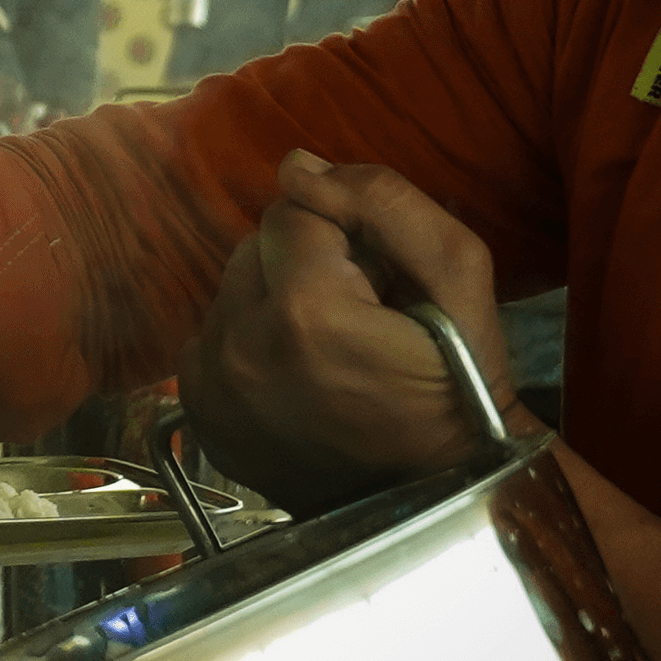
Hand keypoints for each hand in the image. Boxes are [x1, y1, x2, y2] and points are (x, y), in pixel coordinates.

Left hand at [178, 151, 518, 514]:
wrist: (441, 495)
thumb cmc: (461, 385)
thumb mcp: (459, 277)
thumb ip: (383, 202)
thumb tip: (298, 165)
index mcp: (305, 311)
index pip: (294, 209)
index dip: (344, 238)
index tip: (377, 287)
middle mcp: (242, 347)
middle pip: (256, 247)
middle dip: (305, 267)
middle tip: (357, 321)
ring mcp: (213, 386)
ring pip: (232, 289)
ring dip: (274, 303)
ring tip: (330, 353)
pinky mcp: (200, 411)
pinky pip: (213, 336)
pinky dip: (249, 344)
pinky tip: (297, 377)